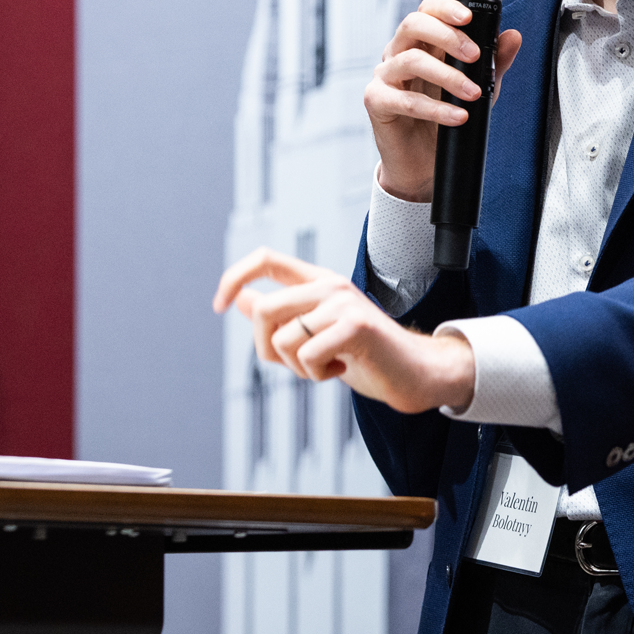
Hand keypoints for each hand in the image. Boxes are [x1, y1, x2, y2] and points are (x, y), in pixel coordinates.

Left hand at [212, 248, 475, 415]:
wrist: (415, 374)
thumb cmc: (366, 355)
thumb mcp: (316, 333)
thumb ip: (281, 315)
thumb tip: (240, 299)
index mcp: (317, 282)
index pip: (265, 259)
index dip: (234, 277)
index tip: (218, 305)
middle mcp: (329, 285)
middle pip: (265, 310)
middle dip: (267, 349)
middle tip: (296, 363)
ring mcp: (343, 303)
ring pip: (284, 338)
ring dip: (297, 367)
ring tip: (326, 366)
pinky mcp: (356, 325)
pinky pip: (308, 354)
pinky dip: (316, 374)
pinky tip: (341, 369)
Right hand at [363, 0, 522, 202]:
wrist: (424, 163)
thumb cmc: (446, 119)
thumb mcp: (479, 88)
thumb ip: (494, 62)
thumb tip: (513, 36)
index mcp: (421, 43)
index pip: (427, 11)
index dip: (445, 9)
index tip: (469, 18)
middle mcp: (398, 53)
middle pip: (413, 25)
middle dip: (447, 36)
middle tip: (474, 56)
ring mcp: (385, 76)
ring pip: (410, 60)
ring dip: (448, 76)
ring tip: (473, 93)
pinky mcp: (376, 101)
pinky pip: (405, 100)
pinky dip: (436, 109)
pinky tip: (458, 117)